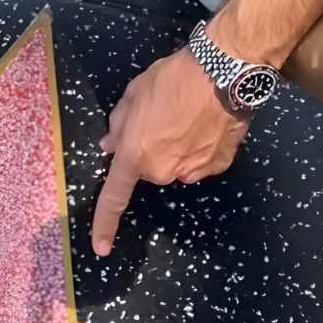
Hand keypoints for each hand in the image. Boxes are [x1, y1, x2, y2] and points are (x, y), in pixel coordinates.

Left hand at [91, 46, 250, 257]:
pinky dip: (201, 147)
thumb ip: (119, 125)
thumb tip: (111, 146)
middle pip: (150, 167)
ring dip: (177, 147)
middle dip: (150, 148)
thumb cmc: (172, 79)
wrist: (221, 74)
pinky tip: (207, 123)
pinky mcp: (218, 165)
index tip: (101, 248)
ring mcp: (193, 171)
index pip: (114, 197)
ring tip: (188, 115)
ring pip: (176, 164)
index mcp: (135, 154)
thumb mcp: (133, 93)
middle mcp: (163, 171)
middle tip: (160, 118)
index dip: (105, 224)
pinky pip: (201, 161)